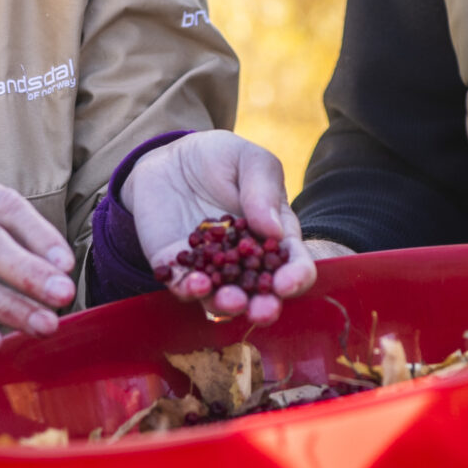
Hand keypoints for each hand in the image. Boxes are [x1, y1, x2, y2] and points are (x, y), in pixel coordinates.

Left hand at [128, 131, 317, 325]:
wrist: (171, 157)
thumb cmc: (220, 158)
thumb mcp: (249, 159)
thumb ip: (264, 188)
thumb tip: (273, 229)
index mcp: (273, 235)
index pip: (292, 262)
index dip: (296, 276)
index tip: (288, 282)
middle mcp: (245, 261)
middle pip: (260, 292)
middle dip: (265, 306)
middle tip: (263, 310)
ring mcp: (209, 268)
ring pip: (221, 298)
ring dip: (227, 305)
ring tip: (230, 301)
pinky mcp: (176, 266)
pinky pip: (182, 284)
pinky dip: (189, 289)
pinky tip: (194, 284)